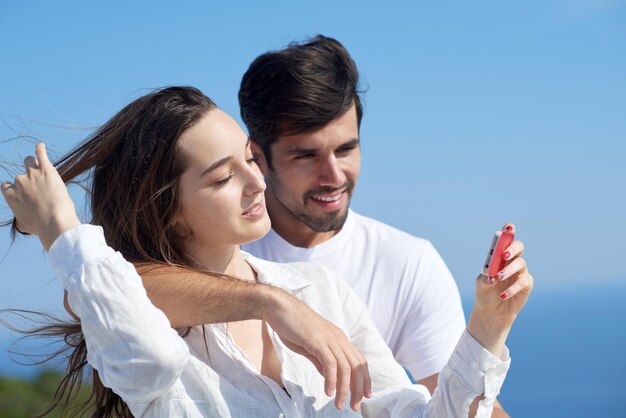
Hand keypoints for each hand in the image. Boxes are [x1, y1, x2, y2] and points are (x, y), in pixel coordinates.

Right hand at [1, 143, 79, 249]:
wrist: (54, 220)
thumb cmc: (40, 225)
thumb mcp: (24, 225)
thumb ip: (20, 220)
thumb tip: (21, 224)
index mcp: (9, 195)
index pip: (7, 185)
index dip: (15, 188)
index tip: (22, 191)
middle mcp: (18, 182)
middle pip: (21, 176)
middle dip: (29, 181)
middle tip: (41, 190)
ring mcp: (32, 174)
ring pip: (29, 162)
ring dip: (33, 164)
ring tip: (40, 168)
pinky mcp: (46, 169)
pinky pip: (41, 154)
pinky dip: (40, 149)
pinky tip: (41, 147)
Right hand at [262, 290, 370, 410]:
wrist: (280, 308)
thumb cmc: (293, 326)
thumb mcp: (311, 346)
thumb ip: (321, 360)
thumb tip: (328, 375)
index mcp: (339, 338)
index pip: (359, 361)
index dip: (365, 378)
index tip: (365, 395)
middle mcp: (339, 338)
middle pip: (357, 366)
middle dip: (358, 389)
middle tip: (354, 406)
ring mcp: (329, 339)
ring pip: (345, 368)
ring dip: (344, 389)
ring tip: (339, 404)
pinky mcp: (318, 341)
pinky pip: (330, 364)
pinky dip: (331, 380)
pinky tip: (328, 391)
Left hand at [469, 223, 533, 355]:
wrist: (492, 312)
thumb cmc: (485, 294)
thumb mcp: (481, 285)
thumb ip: (486, 278)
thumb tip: (493, 276)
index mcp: (499, 257)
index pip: (505, 241)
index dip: (508, 232)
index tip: (508, 226)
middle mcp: (511, 261)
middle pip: (518, 247)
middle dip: (513, 248)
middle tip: (505, 254)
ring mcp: (520, 272)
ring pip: (520, 264)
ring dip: (509, 270)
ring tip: (498, 278)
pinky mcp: (526, 284)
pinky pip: (522, 282)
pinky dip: (512, 288)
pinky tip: (502, 294)